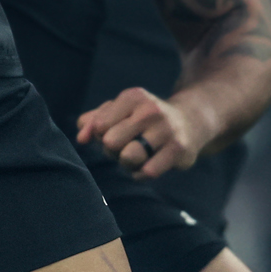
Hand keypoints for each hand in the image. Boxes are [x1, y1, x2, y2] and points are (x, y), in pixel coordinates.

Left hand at [76, 86, 211, 179]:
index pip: (99, 126)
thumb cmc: (144, 118)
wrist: (189, 121)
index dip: (101, 135)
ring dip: (127, 164)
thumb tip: (81, 138)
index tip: (114, 133)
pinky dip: (141, 174)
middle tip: (125, 146)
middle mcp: (150, 110)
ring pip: (128, 158)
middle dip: (113, 150)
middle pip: (111, 142)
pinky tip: (147, 165)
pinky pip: (147, 172)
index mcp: (133, 97)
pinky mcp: (179, 150)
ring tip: (136, 156)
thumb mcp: (119, 111)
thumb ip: (94, 121)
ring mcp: (166, 130)